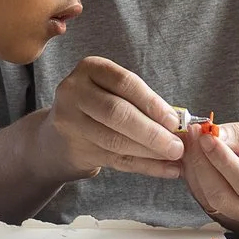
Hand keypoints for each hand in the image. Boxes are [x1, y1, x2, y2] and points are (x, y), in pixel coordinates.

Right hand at [39, 57, 185, 181]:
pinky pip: (116, 160)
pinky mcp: (75, 149)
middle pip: (118, 113)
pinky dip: (145, 166)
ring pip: (116, 140)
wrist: (58, 135)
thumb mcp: (113, 91)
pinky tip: (165, 169)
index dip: (152, 103)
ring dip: (150, 152)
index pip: (125, 83)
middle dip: (152, 132)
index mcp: (90, 69)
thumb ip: (141, 102)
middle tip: (177, 146)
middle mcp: (74, 91)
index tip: (175, 121)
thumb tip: (179, 123)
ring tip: (174, 158)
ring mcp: (70, 121)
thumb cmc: (98, 107)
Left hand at [180, 115, 238, 235]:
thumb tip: (216, 136)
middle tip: (193, 133)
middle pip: (222, 197)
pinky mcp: (229, 219)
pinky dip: (195, 177)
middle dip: (202, 162)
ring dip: (194, 168)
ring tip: (192, 140)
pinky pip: (204, 201)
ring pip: (208, 200)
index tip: (207, 136)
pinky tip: (195, 156)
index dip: (223, 160)